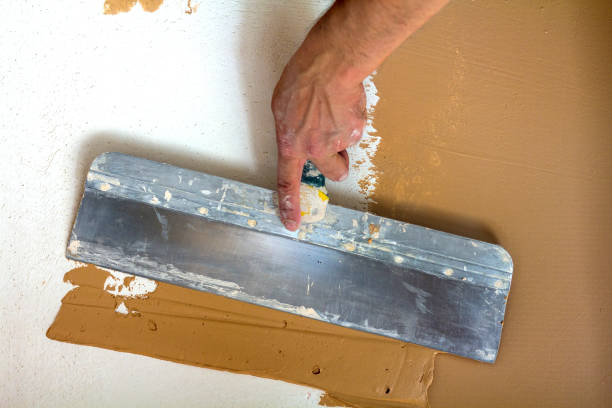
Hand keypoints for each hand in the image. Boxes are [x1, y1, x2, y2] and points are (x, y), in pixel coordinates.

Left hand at [272, 52, 365, 230]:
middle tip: (334, 141)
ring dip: (344, 138)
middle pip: (335, 172)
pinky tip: (344, 102)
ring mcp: (338, 141)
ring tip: (335, 111)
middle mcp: (315, 149)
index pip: (289, 182)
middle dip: (338, 162)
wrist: (328, 65)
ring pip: (346, 149)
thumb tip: (299, 139)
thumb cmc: (301, 79)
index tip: (292, 222)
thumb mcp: (282, 108)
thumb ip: (291, 131)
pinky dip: (352, 119)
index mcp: (292, 145)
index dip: (290, 205)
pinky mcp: (357, 130)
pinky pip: (356, 130)